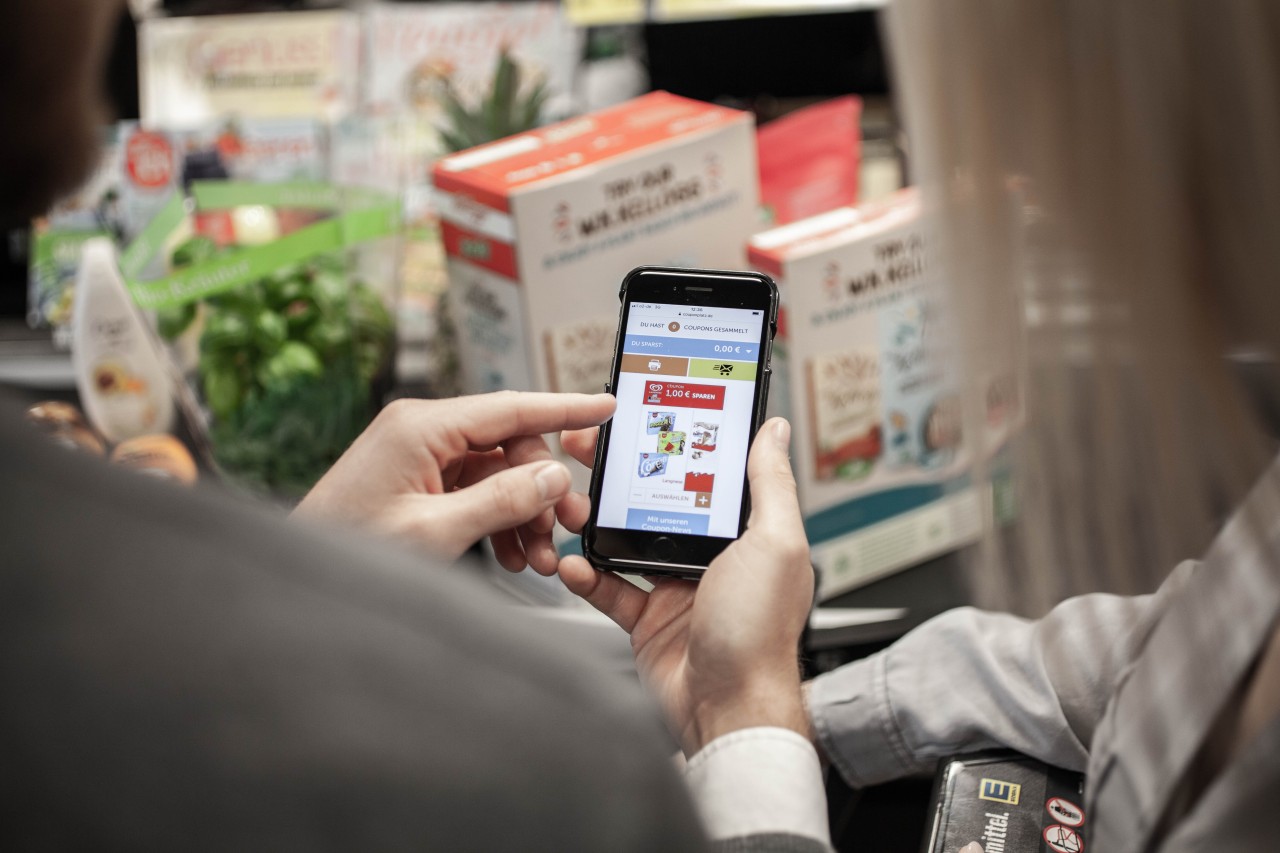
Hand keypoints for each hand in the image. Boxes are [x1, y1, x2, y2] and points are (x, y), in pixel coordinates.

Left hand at [295, 391, 614, 573]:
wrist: (303, 579)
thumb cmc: (350, 551)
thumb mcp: (437, 531)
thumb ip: (502, 501)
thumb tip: (553, 477)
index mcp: (421, 426)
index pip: (511, 407)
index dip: (565, 408)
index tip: (605, 407)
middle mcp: (420, 430)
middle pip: (509, 445)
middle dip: (543, 489)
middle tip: (565, 530)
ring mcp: (417, 454)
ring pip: (496, 472)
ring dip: (523, 511)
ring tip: (538, 557)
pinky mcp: (415, 478)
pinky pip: (474, 489)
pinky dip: (498, 518)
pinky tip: (510, 553)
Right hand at [557, 418, 813, 754]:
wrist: (728, 710)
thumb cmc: (760, 634)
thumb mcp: (775, 544)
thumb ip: (770, 484)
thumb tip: (772, 431)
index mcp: (747, 535)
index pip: (708, 475)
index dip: (677, 445)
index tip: (646, 419)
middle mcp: (712, 559)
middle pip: (659, 504)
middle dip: (622, 479)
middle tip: (589, 454)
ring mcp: (677, 589)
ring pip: (627, 542)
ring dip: (595, 525)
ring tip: (571, 508)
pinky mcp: (648, 620)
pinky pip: (610, 588)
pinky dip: (588, 575)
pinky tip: (575, 563)